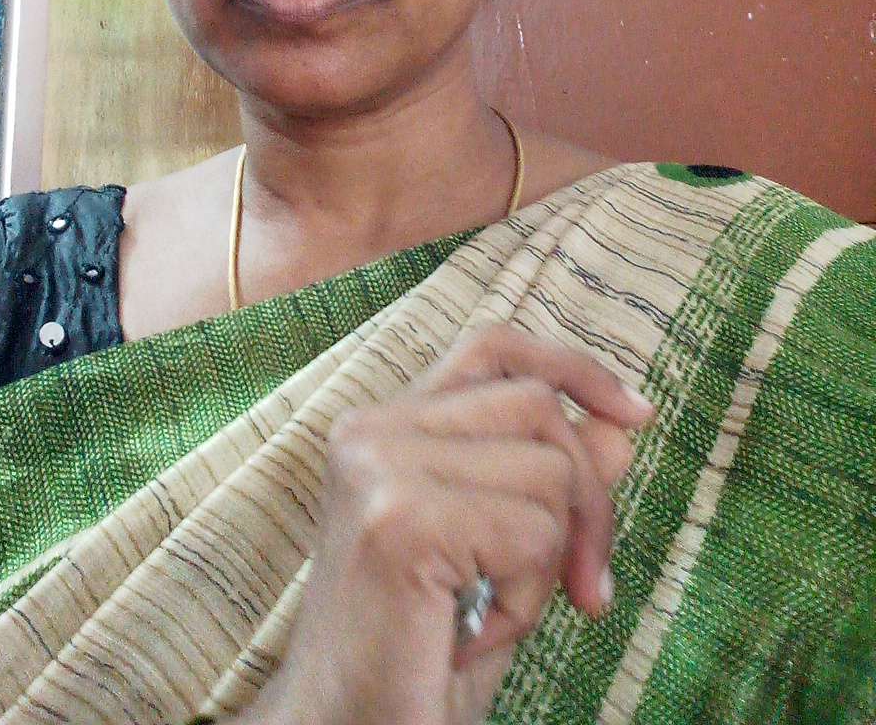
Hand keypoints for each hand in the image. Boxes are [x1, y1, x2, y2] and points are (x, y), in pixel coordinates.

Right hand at [256, 326, 655, 724]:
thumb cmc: (416, 655)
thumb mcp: (502, 557)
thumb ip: (549, 485)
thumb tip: (617, 426)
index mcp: (382, 427)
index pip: (493, 349)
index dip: (571, 366)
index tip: (633, 414)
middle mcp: (370, 429)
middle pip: (538, 408)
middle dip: (588, 501)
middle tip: (582, 590)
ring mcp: (379, 467)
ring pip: (548, 470)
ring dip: (546, 562)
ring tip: (489, 613)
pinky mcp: (398, 520)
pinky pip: (532, 532)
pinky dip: (527, 599)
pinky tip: (473, 633)